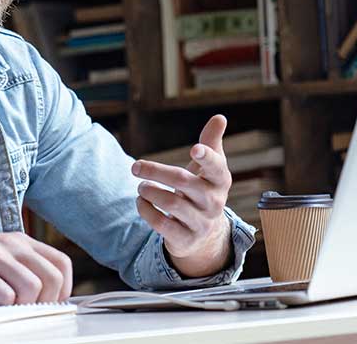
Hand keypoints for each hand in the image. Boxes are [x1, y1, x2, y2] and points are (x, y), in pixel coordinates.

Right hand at [0, 229, 72, 304]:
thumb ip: (16, 268)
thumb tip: (43, 294)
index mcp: (18, 241)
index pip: (61, 263)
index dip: (64, 287)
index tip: (52, 303)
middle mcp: (9, 244)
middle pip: (53, 277)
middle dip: (47, 301)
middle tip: (28, 310)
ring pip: (32, 287)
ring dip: (23, 305)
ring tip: (5, 308)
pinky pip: (4, 295)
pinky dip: (1, 307)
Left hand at [132, 114, 233, 277]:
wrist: (205, 234)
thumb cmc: (203, 190)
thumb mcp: (208, 169)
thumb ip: (211, 143)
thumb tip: (220, 117)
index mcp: (221, 181)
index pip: (217, 168)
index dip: (207, 158)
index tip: (194, 149)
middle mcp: (214, 202)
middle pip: (184, 183)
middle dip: (156, 172)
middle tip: (136, 167)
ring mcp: (201, 222)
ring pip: (172, 204)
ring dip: (150, 192)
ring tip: (141, 186)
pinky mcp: (185, 239)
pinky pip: (162, 225)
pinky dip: (146, 211)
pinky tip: (141, 202)